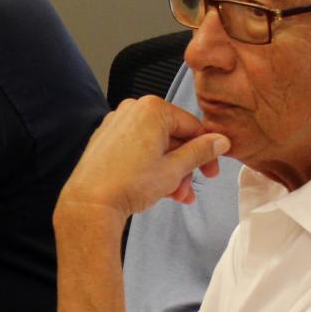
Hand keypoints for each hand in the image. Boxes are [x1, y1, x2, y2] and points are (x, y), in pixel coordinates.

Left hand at [58, 96, 228, 220]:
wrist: (90, 202)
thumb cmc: (128, 183)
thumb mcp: (175, 168)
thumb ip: (201, 152)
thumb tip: (220, 141)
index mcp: (152, 109)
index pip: (192, 126)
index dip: (207, 151)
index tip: (212, 169)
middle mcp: (132, 110)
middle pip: (173, 137)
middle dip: (186, 166)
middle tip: (192, 187)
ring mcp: (116, 125)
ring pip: (156, 146)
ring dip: (171, 171)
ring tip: (177, 195)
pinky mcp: (105, 141)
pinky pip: (138, 150)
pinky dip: (151, 167)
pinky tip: (162, 190)